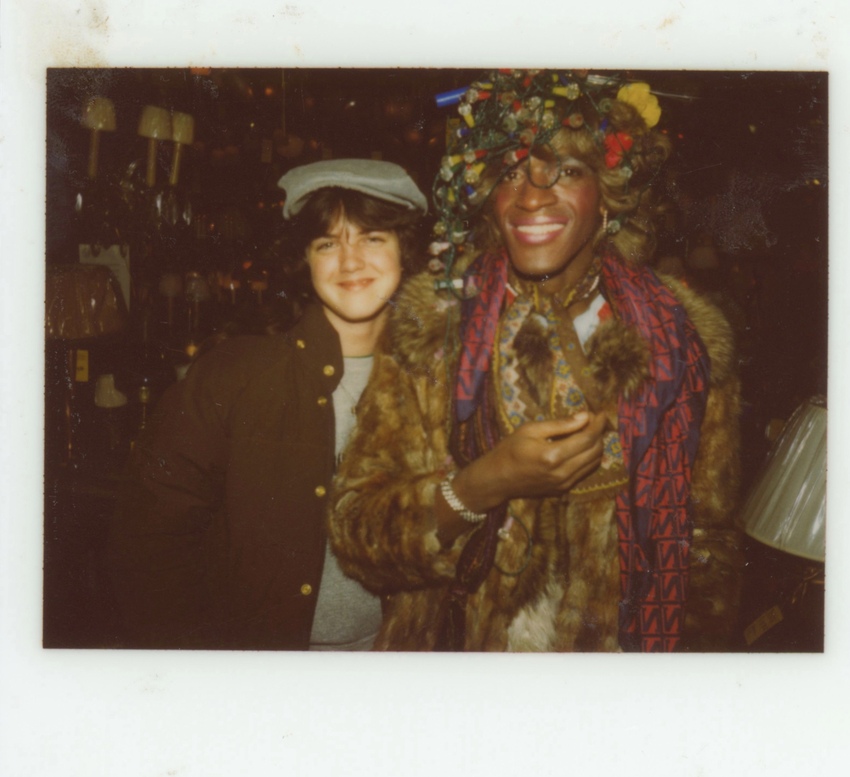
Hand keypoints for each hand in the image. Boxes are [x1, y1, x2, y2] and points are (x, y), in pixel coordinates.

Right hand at [454, 411, 607, 511]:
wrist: (497, 479)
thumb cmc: (510, 449)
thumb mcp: (530, 430)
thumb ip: (560, 424)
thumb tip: (585, 416)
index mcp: (553, 456)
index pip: (587, 438)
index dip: (598, 424)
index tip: (601, 413)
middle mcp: (563, 473)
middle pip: (595, 451)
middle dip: (598, 433)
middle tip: (591, 420)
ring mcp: (564, 484)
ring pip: (594, 463)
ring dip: (595, 446)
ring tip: (587, 432)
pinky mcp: (563, 490)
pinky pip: (585, 472)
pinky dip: (588, 458)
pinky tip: (580, 447)